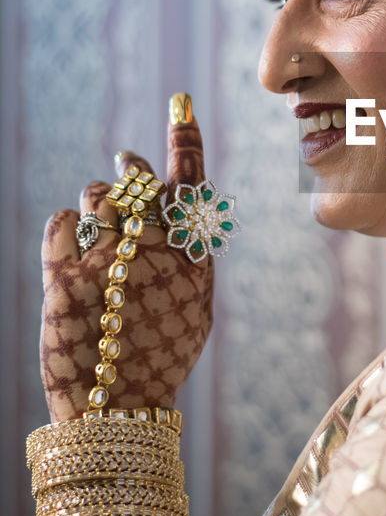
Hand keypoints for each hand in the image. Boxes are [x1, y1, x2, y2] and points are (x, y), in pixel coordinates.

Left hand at [39, 103, 214, 421]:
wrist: (119, 413)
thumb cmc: (161, 359)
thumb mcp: (195, 309)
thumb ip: (191, 257)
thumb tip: (183, 213)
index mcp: (192, 259)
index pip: (192, 184)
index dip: (185, 139)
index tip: (181, 102)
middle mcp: (154, 253)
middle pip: (141, 182)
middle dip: (132, 167)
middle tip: (125, 164)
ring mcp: (109, 264)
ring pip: (99, 197)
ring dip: (99, 199)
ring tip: (100, 223)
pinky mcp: (65, 279)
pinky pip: (61, 223)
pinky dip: (65, 224)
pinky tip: (72, 240)